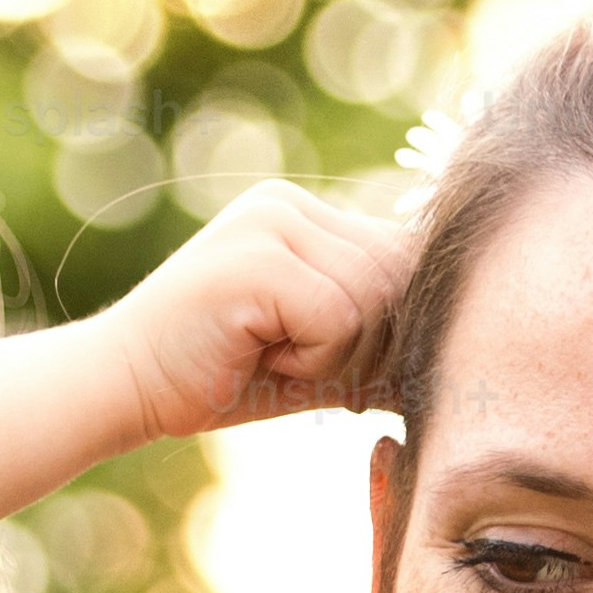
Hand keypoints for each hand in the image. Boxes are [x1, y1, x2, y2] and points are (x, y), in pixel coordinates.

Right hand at [86, 180, 416, 451]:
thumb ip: (380, 336)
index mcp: (304, 215)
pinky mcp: (258, 255)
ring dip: (336, 354)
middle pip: (398, 277)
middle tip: (301, 368)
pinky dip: (313, 357)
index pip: (402, 258)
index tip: (346, 366)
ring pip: (373, 297)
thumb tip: (471, 350)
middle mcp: (289, 204)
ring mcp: (271, 222)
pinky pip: (340, 315)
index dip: (396, 326)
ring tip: (272, 358)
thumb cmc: (218, 378)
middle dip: (370, 345)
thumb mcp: (317, 353)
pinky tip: (258, 356)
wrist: (121, 388)